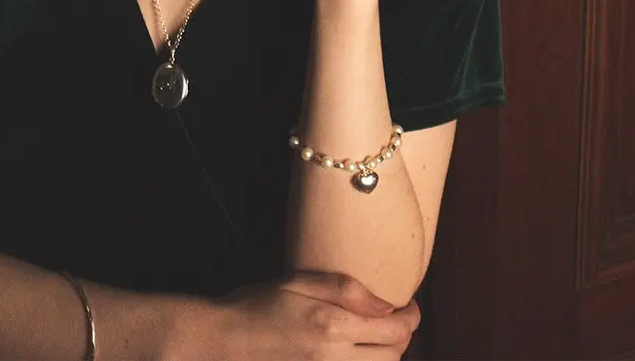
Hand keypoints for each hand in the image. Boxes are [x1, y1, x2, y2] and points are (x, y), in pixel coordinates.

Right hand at [176, 270, 419, 359]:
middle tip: (394, 319)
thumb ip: (345, 289)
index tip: (410, 306)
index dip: (411, 317)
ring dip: (386, 355)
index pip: (395, 329)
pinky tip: (357, 354)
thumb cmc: (256, 305)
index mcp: (332, 325)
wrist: (224, 341)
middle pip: (394, 356)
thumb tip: (387, 304)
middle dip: (402, 336)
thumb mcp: (298, 281)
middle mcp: (335, 358)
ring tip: (377, 337)